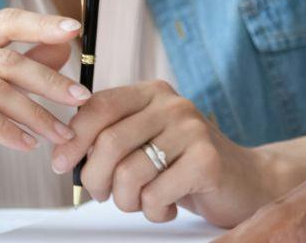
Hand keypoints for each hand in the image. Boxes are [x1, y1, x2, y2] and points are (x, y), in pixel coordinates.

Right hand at [0, 7, 91, 206]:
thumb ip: (24, 68)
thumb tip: (63, 47)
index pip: (4, 20)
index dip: (41, 24)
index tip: (76, 30)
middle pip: (6, 59)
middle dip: (49, 81)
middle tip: (80, 98)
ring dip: (35, 114)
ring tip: (60, 133)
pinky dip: (8, 130)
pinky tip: (27, 144)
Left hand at [49, 79, 273, 226]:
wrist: (245, 181)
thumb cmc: (185, 165)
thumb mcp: (146, 141)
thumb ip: (111, 136)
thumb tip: (62, 150)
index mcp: (152, 94)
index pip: (98, 106)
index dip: (72, 138)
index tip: (61, 164)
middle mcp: (172, 105)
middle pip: (109, 143)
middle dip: (96, 180)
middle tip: (104, 195)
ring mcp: (192, 130)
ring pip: (129, 174)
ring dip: (127, 201)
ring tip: (143, 202)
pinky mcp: (206, 160)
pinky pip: (155, 194)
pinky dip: (154, 211)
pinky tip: (168, 206)